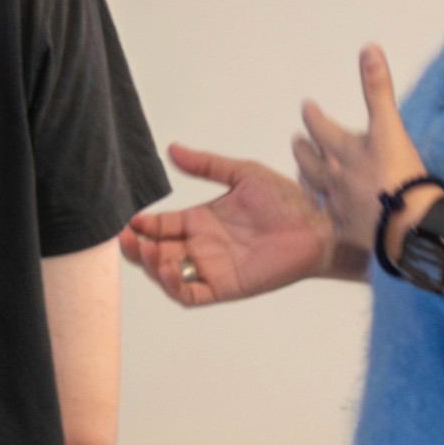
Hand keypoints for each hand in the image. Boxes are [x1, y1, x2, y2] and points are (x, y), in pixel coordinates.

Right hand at [120, 146, 337, 306]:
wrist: (318, 223)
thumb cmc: (287, 199)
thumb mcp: (241, 174)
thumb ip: (206, 164)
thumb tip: (171, 149)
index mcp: (202, 220)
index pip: (160, 226)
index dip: (141, 226)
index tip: (128, 222)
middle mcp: (203, 246)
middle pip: (157, 253)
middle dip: (137, 249)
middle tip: (126, 239)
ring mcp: (213, 268)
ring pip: (169, 276)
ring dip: (151, 267)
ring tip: (146, 251)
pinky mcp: (227, 286)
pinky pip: (192, 295)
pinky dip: (174, 287)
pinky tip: (168, 269)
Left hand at [291, 45, 428, 257]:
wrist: (407, 224)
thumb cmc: (399, 173)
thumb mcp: (390, 126)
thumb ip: (377, 89)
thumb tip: (368, 48)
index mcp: (343, 150)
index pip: (320, 128)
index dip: (312, 116)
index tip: (306, 107)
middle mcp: (334, 177)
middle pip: (310, 160)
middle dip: (302, 148)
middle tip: (296, 140)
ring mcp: (338, 205)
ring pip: (314, 189)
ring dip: (307, 177)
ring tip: (302, 173)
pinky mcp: (347, 230)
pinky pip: (331, 218)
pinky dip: (327, 211)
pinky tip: (327, 212)